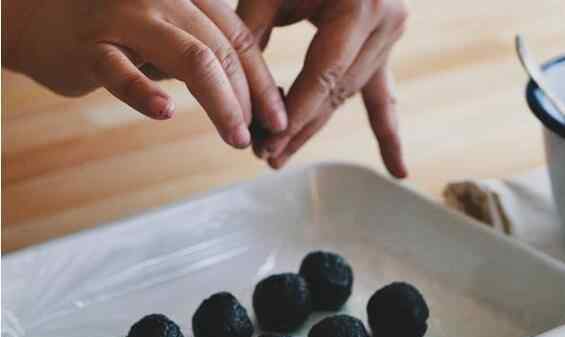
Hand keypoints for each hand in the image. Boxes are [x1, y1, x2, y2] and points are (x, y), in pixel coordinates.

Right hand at [2, 0, 286, 147]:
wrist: (36, 16)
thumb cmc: (111, 30)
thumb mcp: (163, 34)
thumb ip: (200, 56)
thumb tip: (247, 100)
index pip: (237, 37)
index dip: (262, 80)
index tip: (277, 116)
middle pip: (222, 50)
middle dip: (248, 99)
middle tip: (258, 135)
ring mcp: (123, 17)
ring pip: (191, 57)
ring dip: (220, 103)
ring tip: (235, 137)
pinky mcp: (88, 45)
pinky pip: (121, 70)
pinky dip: (144, 92)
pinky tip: (165, 112)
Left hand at [238, 0, 407, 176]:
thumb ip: (250, 36)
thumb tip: (235, 92)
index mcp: (360, 6)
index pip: (322, 77)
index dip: (294, 114)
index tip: (265, 144)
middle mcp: (385, 25)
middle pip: (335, 95)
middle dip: (299, 129)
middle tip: (265, 158)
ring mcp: (391, 38)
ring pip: (348, 98)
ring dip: (315, 127)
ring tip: (282, 155)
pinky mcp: (385, 48)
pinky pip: (384, 96)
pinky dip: (387, 132)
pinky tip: (397, 170)